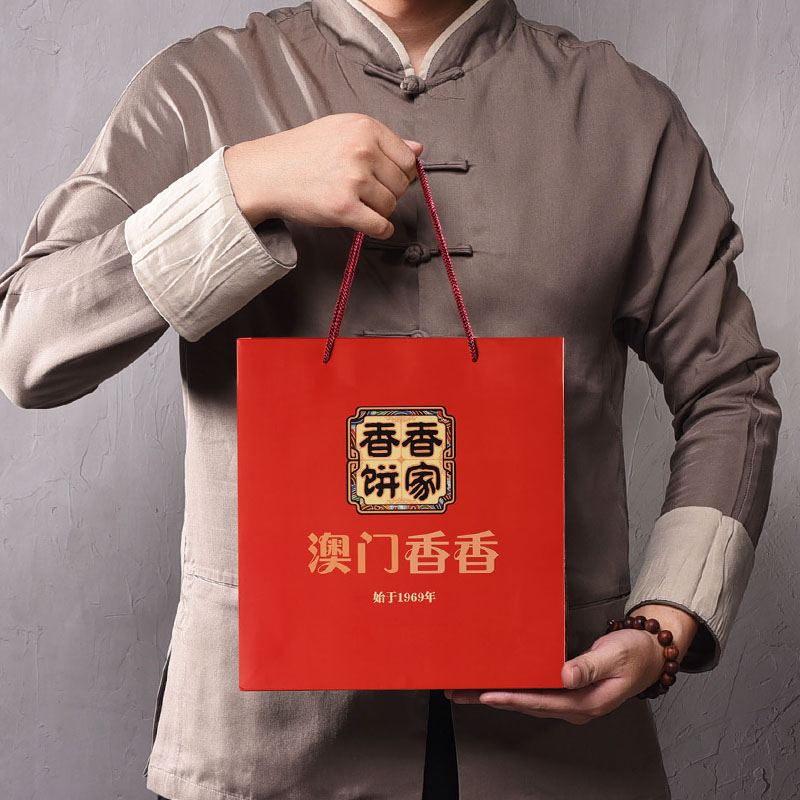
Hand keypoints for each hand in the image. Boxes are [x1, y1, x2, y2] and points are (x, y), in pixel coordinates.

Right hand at [222, 113, 423, 237]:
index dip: (399, 173)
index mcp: (364, 127)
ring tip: (356, 203)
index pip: (408, 158)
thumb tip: (418, 150)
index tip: (383, 178)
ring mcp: (353, 179)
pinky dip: (379, 230)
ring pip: (390, 206)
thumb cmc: (302, 152)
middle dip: (387, 193)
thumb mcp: (342, 131)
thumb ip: (381, 140)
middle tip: (364, 193)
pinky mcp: (344, 208)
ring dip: (378, 211)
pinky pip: (380, 226)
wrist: (266, 173)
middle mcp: (361, 150)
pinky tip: (367, 224)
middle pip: (401, 184)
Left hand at [443, 604, 698, 724]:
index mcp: (586, 701)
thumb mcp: (615, 655)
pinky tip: (493, 682)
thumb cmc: (634, 651)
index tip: (487, 695)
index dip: (513, 699)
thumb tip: (566, 675)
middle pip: (526, 704)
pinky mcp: (566, 690)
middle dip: (491, 698)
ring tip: (464, 688)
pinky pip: (533, 691)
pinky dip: (511, 687)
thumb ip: (590, 665)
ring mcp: (569, 701)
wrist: (650, 653)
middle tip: (458, 691)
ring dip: (496, 694)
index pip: (541, 701)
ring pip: (526, 699)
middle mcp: (573, 706)